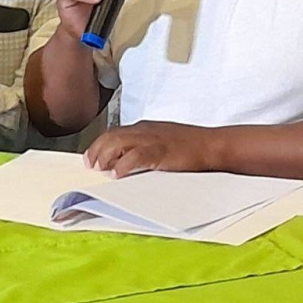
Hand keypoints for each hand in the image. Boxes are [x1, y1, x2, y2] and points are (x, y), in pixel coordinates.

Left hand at [83, 121, 212, 177]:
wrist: (212, 145)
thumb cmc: (191, 146)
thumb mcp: (163, 142)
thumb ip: (145, 149)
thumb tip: (126, 162)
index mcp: (145, 128)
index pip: (115, 132)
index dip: (100, 144)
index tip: (91, 156)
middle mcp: (145, 130)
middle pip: (112, 136)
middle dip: (97, 150)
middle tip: (90, 165)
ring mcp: (153, 139)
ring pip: (119, 143)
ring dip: (106, 156)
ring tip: (99, 169)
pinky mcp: (161, 151)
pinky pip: (137, 156)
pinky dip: (124, 164)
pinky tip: (117, 174)